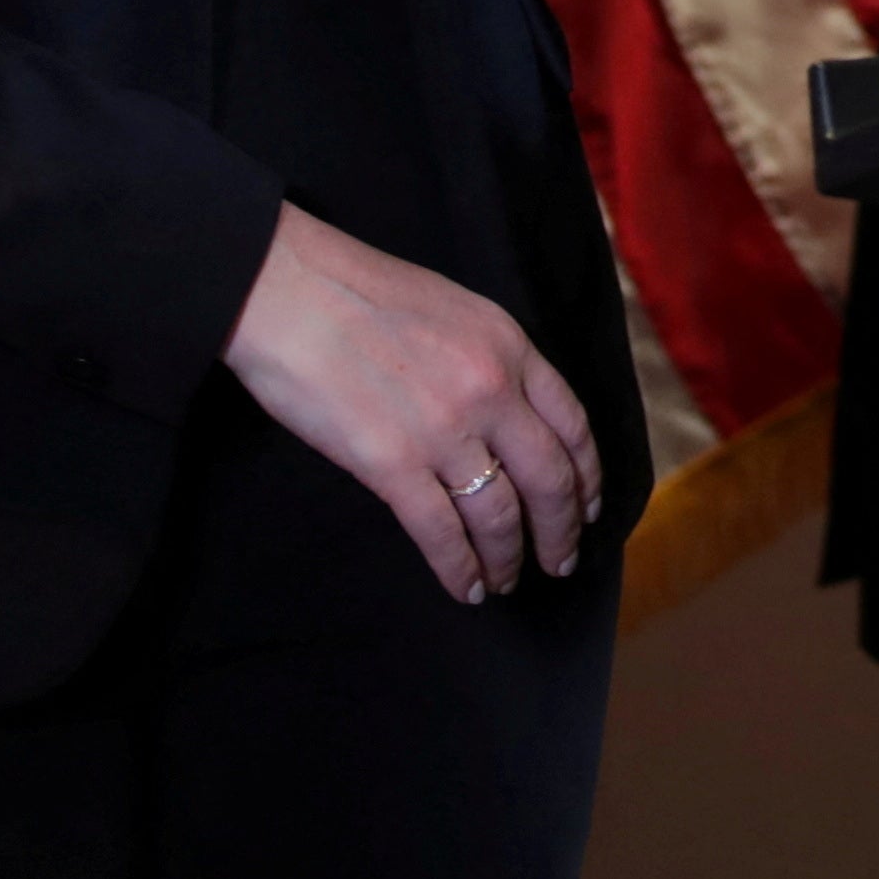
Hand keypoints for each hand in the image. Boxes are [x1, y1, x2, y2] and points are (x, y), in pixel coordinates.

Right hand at [220, 204, 606, 600]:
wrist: (291, 291)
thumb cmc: (360, 292)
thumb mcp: (455, 310)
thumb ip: (489, 360)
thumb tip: (506, 413)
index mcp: (509, 347)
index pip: (572, 424)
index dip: (586, 475)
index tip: (587, 508)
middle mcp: (490, 390)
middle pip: (549, 478)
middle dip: (561, 529)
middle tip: (560, 562)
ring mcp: (443, 430)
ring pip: (500, 514)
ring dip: (509, 557)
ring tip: (507, 580)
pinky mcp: (390, 464)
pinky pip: (441, 532)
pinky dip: (460, 568)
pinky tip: (466, 586)